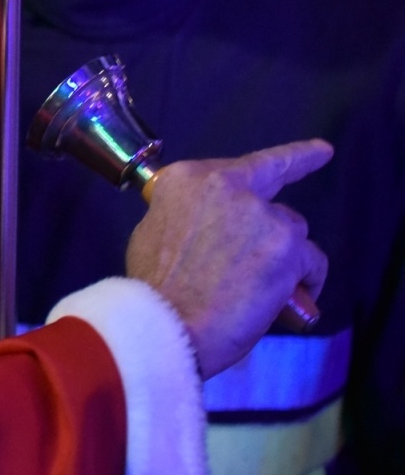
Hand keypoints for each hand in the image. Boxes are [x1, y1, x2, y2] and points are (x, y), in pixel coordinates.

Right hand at [125, 140, 331, 378]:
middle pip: (270, 198)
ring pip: (290, 229)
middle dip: (271, 224)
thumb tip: (205, 224)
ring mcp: (261, 214)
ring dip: (283, 255)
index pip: (247, 163)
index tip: (321, 151)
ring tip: (267, 289)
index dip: (288, 159)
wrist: (168, 323)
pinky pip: (311, 261)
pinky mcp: (288, 246)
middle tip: (276, 245)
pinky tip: (291, 301)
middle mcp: (227, 185)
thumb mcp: (153, 230)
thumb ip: (185, 214)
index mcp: (188, 179)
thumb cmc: (152, 285)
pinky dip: (305, 280)